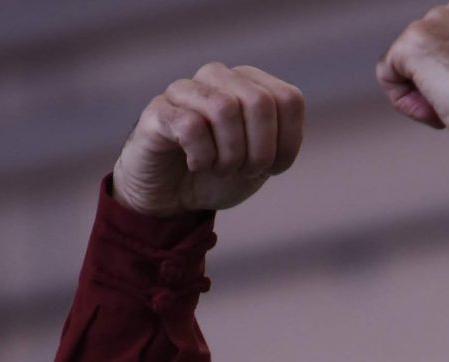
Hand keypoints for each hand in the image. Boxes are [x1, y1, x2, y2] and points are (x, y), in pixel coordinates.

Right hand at [114, 62, 304, 217]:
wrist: (169, 197)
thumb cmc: (216, 176)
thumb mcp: (259, 164)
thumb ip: (281, 139)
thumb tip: (289, 108)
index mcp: (248, 83)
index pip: (288, 100)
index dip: (286, 144)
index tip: (270, 169)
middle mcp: (218, 76)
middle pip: (260, 102)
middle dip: (259, 152)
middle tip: (243, 171)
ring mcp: (186, 89)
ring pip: (224, 109)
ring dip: (229, 156)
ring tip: (218, 169)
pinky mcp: (158, 111)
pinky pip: (191, 126)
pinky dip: (202, 157)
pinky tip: (195, 165)